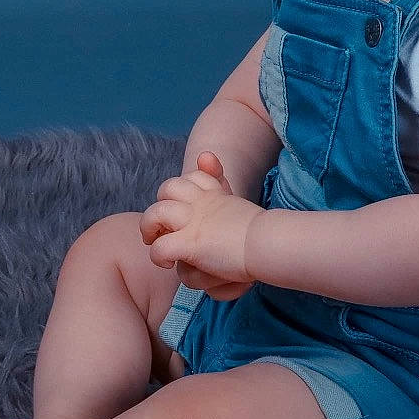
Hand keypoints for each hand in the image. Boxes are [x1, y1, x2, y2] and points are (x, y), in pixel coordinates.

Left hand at [141, 152, 259, 301]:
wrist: (269, 244)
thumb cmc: (260, 232)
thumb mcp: (238, 205)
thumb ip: (222, 185)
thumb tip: (205, 155)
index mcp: (215, 194)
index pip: (191, 178)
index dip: (181, 190)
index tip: (182, 205)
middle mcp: (199, 203)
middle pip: (167, 189)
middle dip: (159, 206)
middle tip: (159, 227)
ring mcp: (192, 222)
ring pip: (155, 214)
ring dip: (149, 228)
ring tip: (152, 242)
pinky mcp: (190, 243)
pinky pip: (161, 248)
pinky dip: (159, 256)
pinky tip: (167, 263)